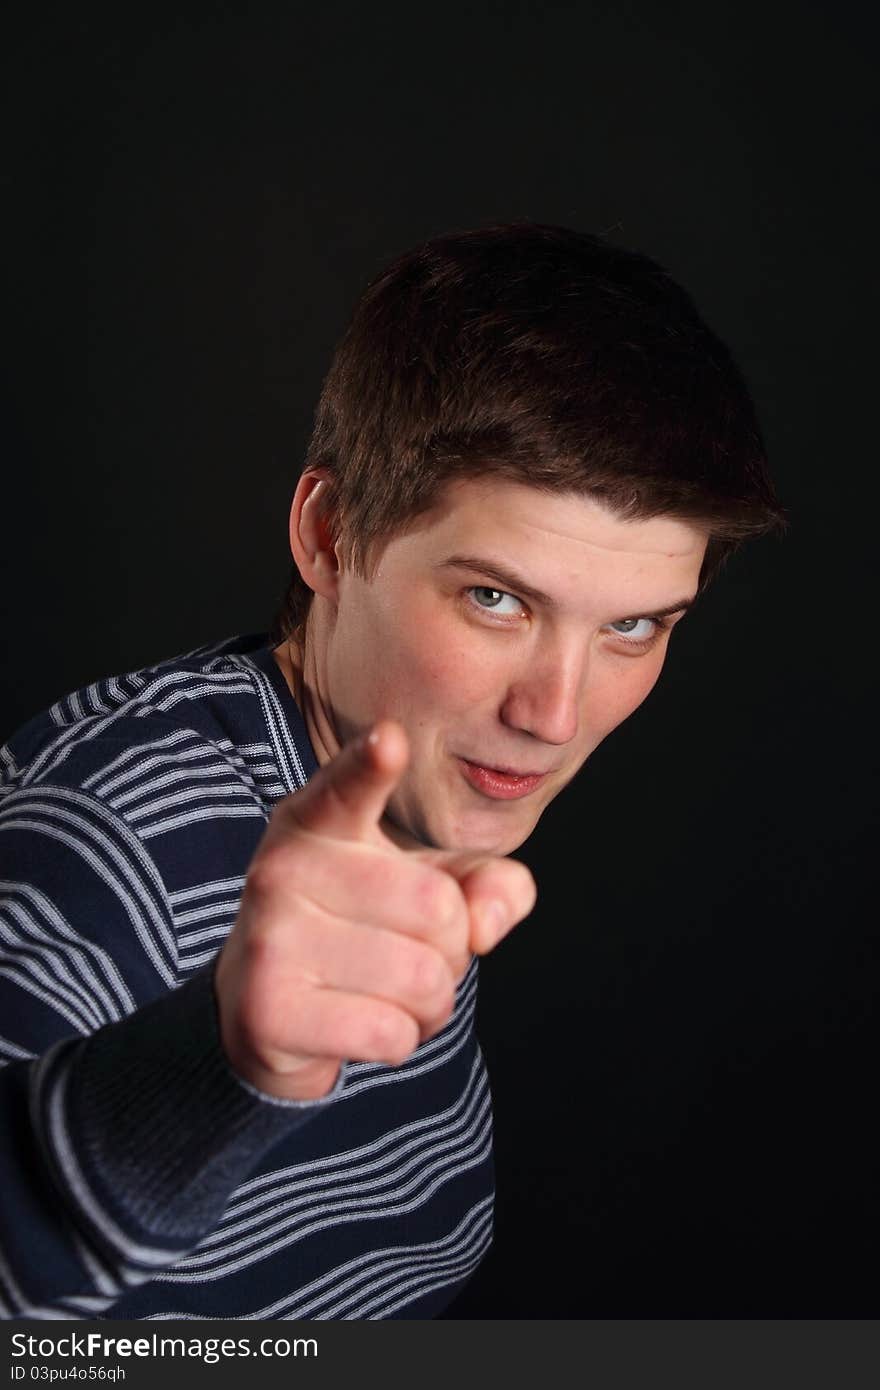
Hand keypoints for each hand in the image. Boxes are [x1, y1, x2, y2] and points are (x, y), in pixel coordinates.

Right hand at [214, 721, 535, 1100]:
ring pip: (422, 979)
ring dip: (427, 1004)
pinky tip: (358, 1025)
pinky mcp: (268, 1008)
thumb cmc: (363, 930)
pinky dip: (398, 1041)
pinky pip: (391, 1033)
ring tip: (380, 991)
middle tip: (400, 951)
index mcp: (320, 820)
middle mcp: (284, 866)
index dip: (371, 765)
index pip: (349, 787)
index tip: (389, 738)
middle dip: (449, 950)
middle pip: (437, 909)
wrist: (266, 1012)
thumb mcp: (432, 889)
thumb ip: (488, 885)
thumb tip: (488, 924)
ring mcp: (270, 936)